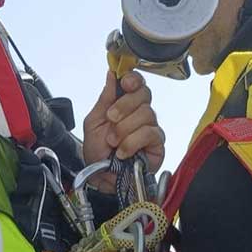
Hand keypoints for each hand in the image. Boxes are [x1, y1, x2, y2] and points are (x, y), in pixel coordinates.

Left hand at [82, 71, 164, 191]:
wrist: (100, 177)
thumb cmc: (97, 151)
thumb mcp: (93, 122)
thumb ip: (105, 99)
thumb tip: (111, 74)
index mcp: (125, 104)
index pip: (137, 83)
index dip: (133, 79)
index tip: (124, 82)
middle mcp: (140, 113)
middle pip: (144, 94)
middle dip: (124, 106)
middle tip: (111, 119)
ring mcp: (151, 128)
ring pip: (146, 114)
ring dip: (124, 129)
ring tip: (113, 142)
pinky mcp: (158, 144)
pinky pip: (150, 133)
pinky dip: (132, 142)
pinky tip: (123, 152)